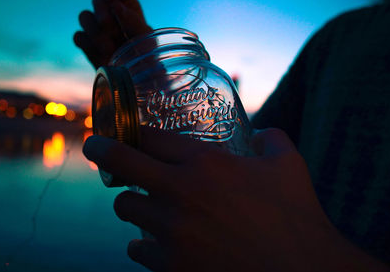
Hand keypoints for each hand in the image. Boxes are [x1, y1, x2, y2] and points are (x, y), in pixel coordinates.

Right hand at [74, 0, 151, 68]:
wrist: (138, 80)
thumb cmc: (146, 56)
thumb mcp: (145, 38)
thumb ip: (132, 21)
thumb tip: (115, 6)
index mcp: (128, 7)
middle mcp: (110, 14)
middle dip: (101, 12)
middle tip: (109, 28)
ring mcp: (97, 28)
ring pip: (84, 16)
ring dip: (94, 31)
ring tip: (109, 48)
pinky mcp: (88, 44)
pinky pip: (78, 36)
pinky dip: (88, 45)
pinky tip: (101, 55)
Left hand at [83, 127, 389, 271]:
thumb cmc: (297, 219)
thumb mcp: (290, 166)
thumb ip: (272, 140)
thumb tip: (263, 133)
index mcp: (207, 163)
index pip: (151, 136)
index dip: (133, 131)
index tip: (123, 130)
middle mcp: (181, 192)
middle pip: (121, 163)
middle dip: (101, 151)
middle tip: (93, 147)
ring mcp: (172, 231)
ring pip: (124, 207)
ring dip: (130, 203)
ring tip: (141, 204)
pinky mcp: (169, 265)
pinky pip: (136, 249)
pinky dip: (143, 245)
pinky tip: (156, 245)